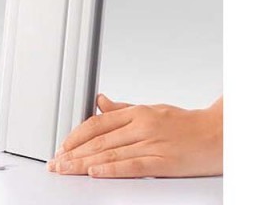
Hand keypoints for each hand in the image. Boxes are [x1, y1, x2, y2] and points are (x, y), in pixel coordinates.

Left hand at [47, 94, 222, 177]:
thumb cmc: (186, 124)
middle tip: (56, 163)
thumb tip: (99, 103)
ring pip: (111, 153)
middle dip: (74, 153)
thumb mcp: (151, 109)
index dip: (76, 135)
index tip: (62, 146)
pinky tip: (95, 172)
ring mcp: (152, 143)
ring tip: (67, 170)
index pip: (97, 123)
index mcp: (137, 112)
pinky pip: (132, 165)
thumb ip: (123, 109)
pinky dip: (111, 169)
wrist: (218, 134)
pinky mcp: (163, 161)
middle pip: (99, 140)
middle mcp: (141, 125)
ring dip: (84, 163)